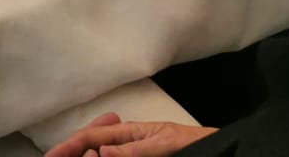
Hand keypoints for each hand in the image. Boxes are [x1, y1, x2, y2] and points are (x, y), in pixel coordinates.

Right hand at [44, 113, 216, 156]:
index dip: (68, 147)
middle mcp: (127, 144)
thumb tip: (101, 152)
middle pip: (91, 148)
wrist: (220, 149)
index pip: (91, 138)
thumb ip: (135, 149)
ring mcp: (132, 155)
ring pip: (102, 155)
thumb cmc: (195, 142)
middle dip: (73, 153)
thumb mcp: (165, 144)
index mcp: (130, 133)